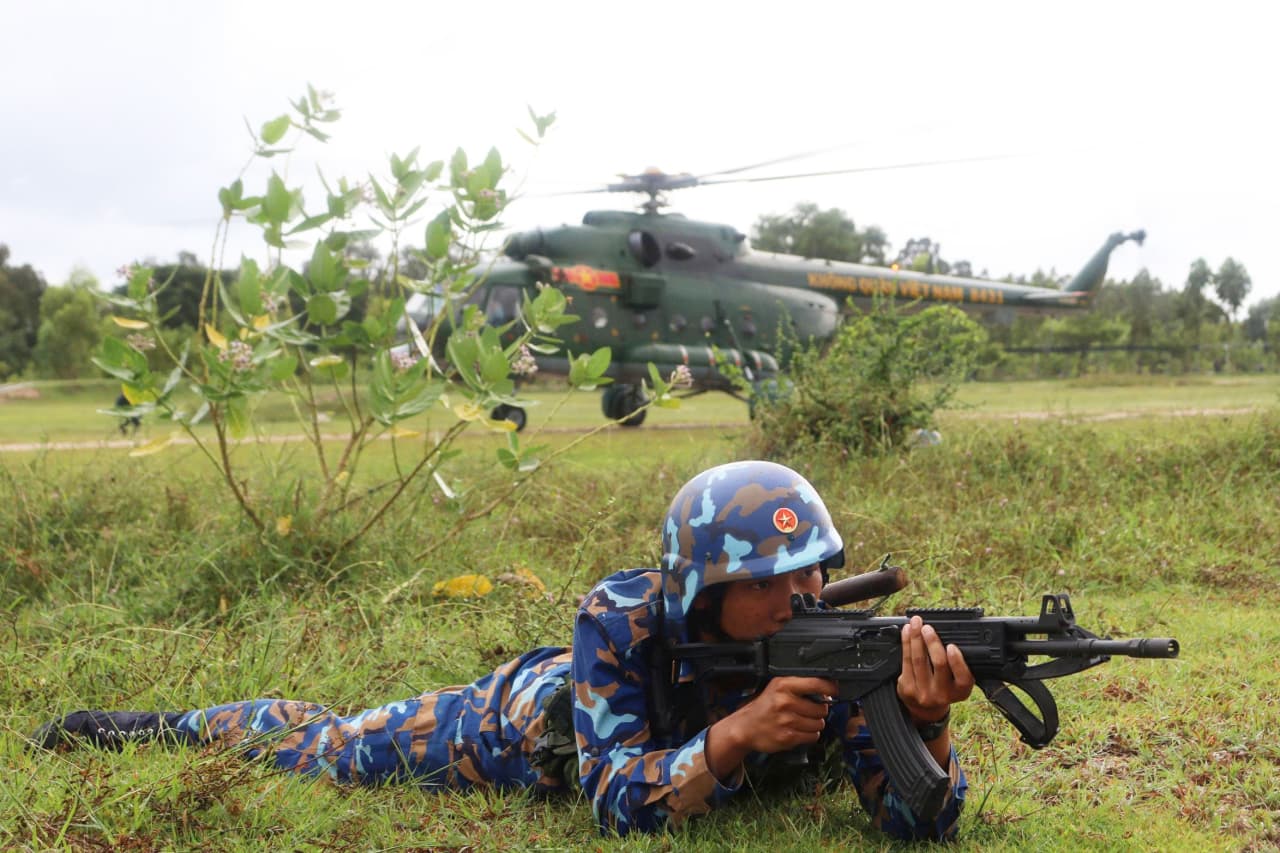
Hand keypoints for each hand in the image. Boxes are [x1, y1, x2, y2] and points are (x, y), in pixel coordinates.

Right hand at [722, 676, 836, 754]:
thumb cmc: (763, 707)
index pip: (817, 683)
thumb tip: (827, 690)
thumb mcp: (776, 688)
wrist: (745, 728)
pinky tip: (799, 730)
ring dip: (815, 724)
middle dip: (819, 710)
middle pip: (821, 708)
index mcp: (784, 685)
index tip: (835, 691)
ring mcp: (787, 720)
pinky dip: (809, 735)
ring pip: (819, 724)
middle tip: (809, 710)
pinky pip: (813, 736)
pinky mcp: (788, 737)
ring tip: (802, 721)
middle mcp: (785, 701)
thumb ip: (799, 686)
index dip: (830, 688)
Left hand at [897, 615, 974, 724]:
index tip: (952, 646)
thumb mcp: (956, 681)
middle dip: (932, 643)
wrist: (924, 708)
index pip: (963, 677)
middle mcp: (943, 694)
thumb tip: (950, 634)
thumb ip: (957, 664)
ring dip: (916, 638)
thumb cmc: (944, 686)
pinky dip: (906, 643)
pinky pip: (906, 661)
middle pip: (938, 664)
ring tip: (915, 624)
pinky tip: (907, 632)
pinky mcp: (908, 688)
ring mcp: (924, 692)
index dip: (957, 661)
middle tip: (928, 628)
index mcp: (961, 691)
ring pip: (919, 660)